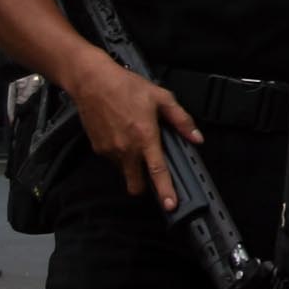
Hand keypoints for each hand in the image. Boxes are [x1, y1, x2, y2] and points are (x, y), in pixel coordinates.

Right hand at [70, 55, 201, 211]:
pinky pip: (113, 159)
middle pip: (136, 185)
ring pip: (124, 171)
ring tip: (135, 138)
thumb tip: (196, 138)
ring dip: (131, 164)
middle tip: (150, 172)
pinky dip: (119, 153)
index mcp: (145, 138)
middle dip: (144, 185)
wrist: (93, 82)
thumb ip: (181, 120)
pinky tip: (122, 133)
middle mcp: (126, 149)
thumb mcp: (161, 98)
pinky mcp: (97, 149)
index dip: (165, 191)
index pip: (157, 172)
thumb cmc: (127, 87)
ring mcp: (110, 151)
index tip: (170, 206)